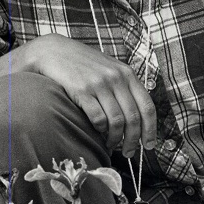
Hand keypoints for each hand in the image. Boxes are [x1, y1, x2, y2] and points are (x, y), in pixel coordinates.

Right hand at [23, 33, 156, 156]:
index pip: (147, 106)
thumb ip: (123, 86)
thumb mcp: (108, 68)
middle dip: (133, 140)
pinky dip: (100, 130)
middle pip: (133, 118)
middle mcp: (116, 78)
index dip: (150, 130)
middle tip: (128, 152)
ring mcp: (99, 84)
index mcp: (127, 73)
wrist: (52, 51)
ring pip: (116, 121)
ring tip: (111, 145)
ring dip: (115, 139)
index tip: (149, 145)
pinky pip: (98, 118)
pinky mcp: (82, 90)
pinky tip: (97, 132)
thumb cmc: (81, 63)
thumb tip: (136, 118)